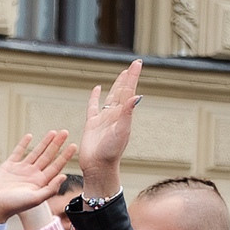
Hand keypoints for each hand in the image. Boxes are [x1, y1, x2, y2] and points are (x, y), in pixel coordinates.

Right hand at [0, 129, 75, 223]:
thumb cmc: (14, 205)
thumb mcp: (35, 199)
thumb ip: (50, 189)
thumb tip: (64, 176)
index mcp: (40, 182)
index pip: (56, 166)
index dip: (65, 156)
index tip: (73, 145)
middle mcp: (32, 174)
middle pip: (48, 156)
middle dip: (57, 144)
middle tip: (65, 132)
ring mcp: (21, 169)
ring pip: (35, 152)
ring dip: (44, 142)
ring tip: (53, 132)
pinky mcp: (8, 166)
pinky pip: (18, 152)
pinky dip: (23, 144)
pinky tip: (30, 136)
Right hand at [76, 60, 140, 194]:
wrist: (98, 166)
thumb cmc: (111, 152)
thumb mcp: (122, 131)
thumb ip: (128, 113)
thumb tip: (136, 96)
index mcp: (124, 114)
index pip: (129, 90)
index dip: (133, 76)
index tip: (138, 63)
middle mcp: (115, 114)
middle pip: (123, 91)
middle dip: (129, 77)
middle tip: (135, 64)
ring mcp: (104, 118)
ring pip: (111, 97)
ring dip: (117, 85)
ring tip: (122, 74)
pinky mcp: (92, 123)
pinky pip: (93, 107)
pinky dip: (95, 97)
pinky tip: (97, 89)